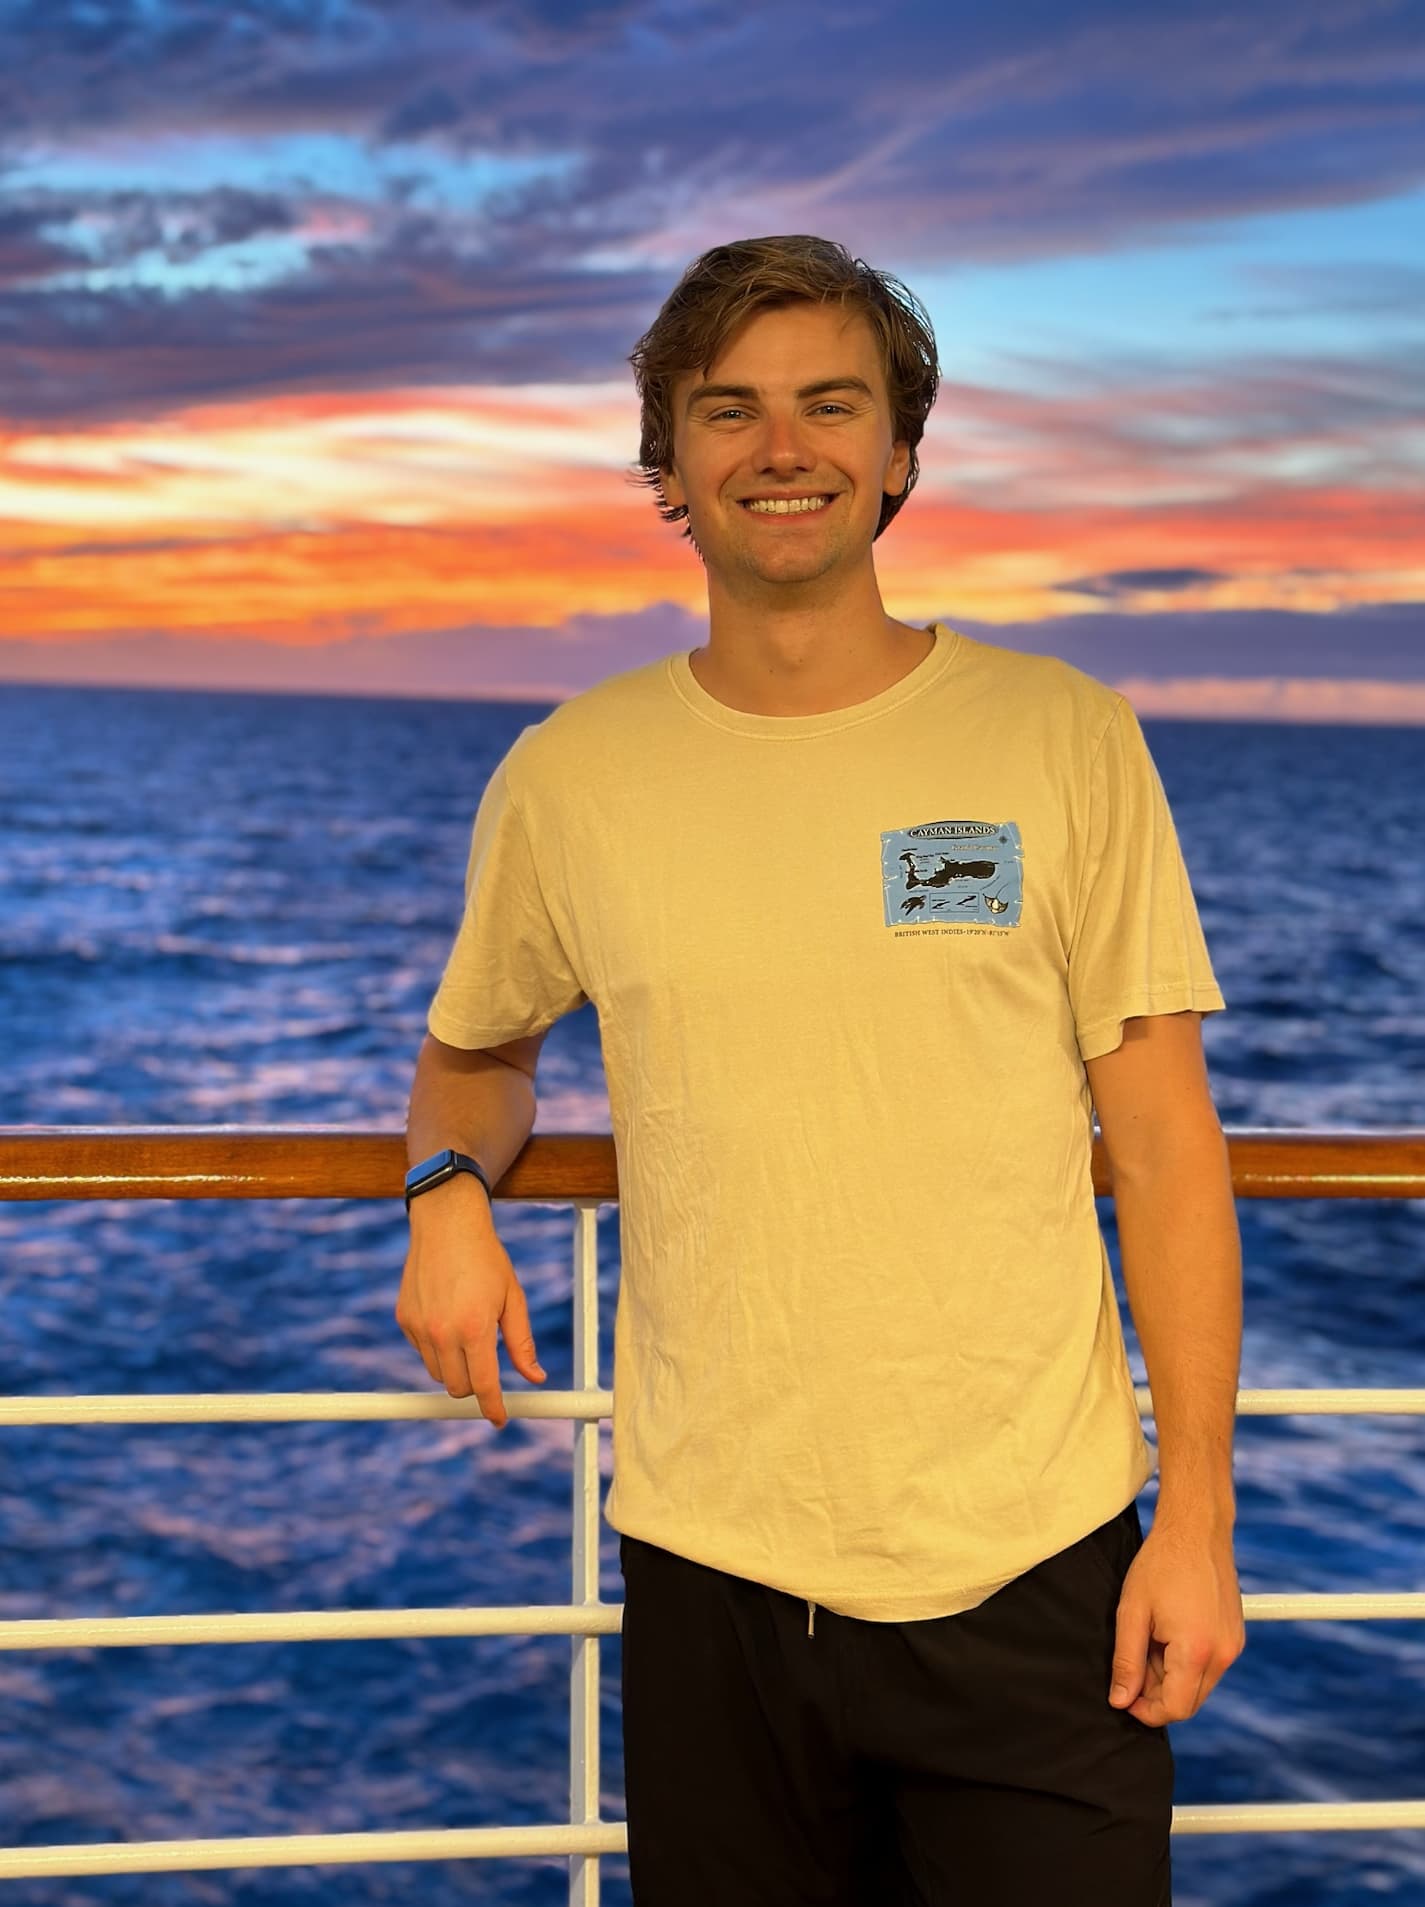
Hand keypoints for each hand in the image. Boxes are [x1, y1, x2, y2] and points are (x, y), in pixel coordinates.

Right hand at [395, 1176, 545, 1428]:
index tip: (500, 1419)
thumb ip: (521, 1343)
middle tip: (487, 1367)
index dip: (493, 1408)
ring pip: (438, 1372)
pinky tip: (447, 1316)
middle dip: (474, 1385)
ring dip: (454, 1367)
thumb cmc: (487, 1259)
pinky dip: (436, 1346)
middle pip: (457, 1387)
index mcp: (475, 1328)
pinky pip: (422, 1350)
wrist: (446, 1225)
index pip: (483, 1386)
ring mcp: (419, 1327)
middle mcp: (442, 1332)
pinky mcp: (404, 1319)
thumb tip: (535, 1378)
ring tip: (467, 1332)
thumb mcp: (512, 1298)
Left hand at [1107, 1516, 1245, 1725]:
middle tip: (1135, 1659)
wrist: (1196, 1529)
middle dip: (1157, 1693)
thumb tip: (1120, 1700)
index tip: (1125, 1695)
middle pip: (1189, 1702)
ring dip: (1171, 1676)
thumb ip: (1126, 1661)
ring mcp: (1233, 1646)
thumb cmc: (1162, 1563)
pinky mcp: (1235, 1637)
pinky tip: (1169, 1632)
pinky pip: (1209, 1666)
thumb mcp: (1132, 1611)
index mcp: (1196, 1651)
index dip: (1146, 1711)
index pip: (1175, 1709)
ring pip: (1199, 1685)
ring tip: (1151, 1638)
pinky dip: (1187, 1662)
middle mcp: (1223, 1654)